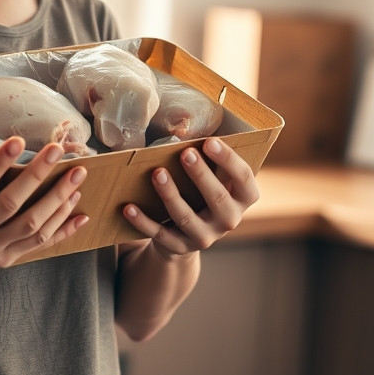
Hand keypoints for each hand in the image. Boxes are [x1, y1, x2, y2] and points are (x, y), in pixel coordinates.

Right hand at [0, 117, 86, 267]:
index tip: (19, 140)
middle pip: (11, 204)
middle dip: (38, 175)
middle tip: (58, 150)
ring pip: (31, 226)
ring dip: (57, 201)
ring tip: (76, 177)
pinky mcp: (6, 260)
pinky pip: (39, 244)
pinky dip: (62, 230)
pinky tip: (80, 213)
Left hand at [122, 138, 258, 258]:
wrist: (188, 234)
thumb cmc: (203, 192)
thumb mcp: (216, 177)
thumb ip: (211, 158)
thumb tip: (186, 128)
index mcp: (244, 198)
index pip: (243, 178)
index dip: (228, 160)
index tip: (210, 141)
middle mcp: (229, 220)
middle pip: (218, 199)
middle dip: (201, 175)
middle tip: (185, 153)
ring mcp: (205, 237)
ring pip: (186, 217)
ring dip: (170, 194)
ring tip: (157, 173)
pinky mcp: (179, 246)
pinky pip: (159, 234)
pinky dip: (142, 221)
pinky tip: (128, 207)